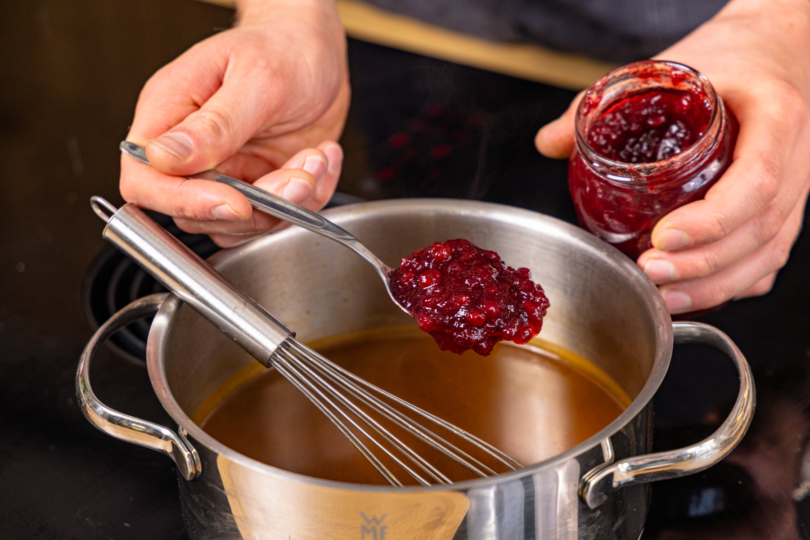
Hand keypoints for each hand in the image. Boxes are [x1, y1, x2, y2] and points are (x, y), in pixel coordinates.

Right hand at [120, 0, 349, 246]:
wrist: (315, 49)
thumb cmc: (281, 47)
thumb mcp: (257, 79)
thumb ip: (216, 124)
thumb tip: (165, 157)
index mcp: (170, 115)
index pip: (146, 181)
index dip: (185, 202)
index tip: (235, 202)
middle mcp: (193, 150)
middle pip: (197, 213)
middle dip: (256, 206)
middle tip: (298, 175)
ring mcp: (227, 171)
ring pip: (240, 224)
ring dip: (288, 204)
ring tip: (314, 160)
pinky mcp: (258, 184)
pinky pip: (275, 218)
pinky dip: (307, 200)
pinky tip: (321, 160)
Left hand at [536, 0, 809, 312]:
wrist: (775, 52)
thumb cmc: (729, 59)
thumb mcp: (673, 68)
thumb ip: (606, 101)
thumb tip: (547, 142)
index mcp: (776, 117)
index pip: (757, 180)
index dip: (712, 219)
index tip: (662, 237)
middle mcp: (798, 158)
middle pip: (761, 229)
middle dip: (702, 263)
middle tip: (649, 272)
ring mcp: (798, 191)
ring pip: (767, 254)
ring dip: (713, 285)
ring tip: (662, 295)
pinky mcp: (785, 212)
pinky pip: (766, 261)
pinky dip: (729, 285)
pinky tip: (690, 294)